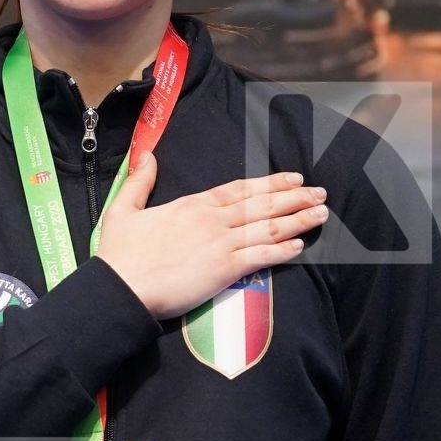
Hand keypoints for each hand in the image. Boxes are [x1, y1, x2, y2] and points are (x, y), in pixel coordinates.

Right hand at [94, 152, 326, 320]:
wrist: (122, 286)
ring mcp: (220, 244)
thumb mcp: (124, 209)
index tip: (292, 178)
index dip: (269, 183)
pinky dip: (282, 251)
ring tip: (320, 213)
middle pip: (261, 205)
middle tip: (319, 193)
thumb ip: (140, 181)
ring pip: (267, 227)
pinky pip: (260, 257)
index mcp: (192, 205)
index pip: (239, 189)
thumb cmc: (120, 253)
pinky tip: (300, 246)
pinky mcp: (223, 270)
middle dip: (294, 197)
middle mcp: (212, 220)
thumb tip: (145, 154)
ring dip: (297, 219)